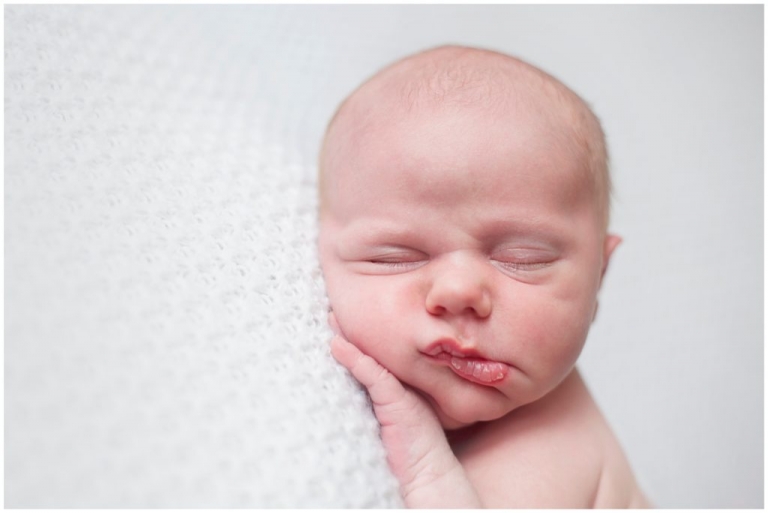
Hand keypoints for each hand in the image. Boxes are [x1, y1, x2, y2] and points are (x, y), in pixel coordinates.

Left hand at [328, 312, 481, 507]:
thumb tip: (345, 376)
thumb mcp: (388, 418)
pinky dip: (354, 358)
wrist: (429, 471)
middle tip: (331, 307)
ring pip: (372, 356)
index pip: (375, 354)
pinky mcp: (397, 399)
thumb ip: (372, 394)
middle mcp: (402, 381)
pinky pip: (372, 374)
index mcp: (400, 384)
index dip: (357, 337)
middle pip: (374, 350)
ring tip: (330, 317)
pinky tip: (337, 345)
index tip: (337, 318)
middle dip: (353, 329)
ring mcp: (401, 388)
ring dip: (350, 336)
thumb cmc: (410, 449)